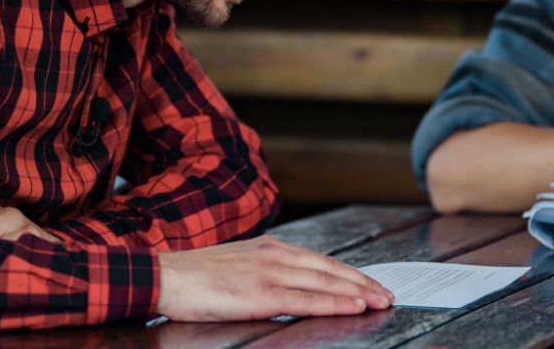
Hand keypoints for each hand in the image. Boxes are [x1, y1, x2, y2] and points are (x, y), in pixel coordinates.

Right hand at [155, 236, 393, 321]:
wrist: (167, 275)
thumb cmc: (197, 275)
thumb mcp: (239, 263)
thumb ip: (266, 269)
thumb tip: (290, 283)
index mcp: (271, 247)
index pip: (320, 260)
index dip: (349, 273)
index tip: (370, 283)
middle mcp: (275, 255)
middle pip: (330, 268)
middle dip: (362, 282)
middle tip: (387, 294)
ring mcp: (269, 273)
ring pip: (325, 282)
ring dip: (357, 292)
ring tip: (379, 301)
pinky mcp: (261, 294)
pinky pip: (307, 299)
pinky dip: (334, 302)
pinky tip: (353, 306)